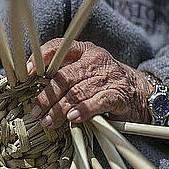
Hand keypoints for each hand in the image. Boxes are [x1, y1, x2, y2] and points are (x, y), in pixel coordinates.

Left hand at [27, 39, 153, 128]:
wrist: (139, 91)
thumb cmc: (103, 81)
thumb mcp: (84, 70)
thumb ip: (63, 73)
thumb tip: (32, 86)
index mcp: (84, 50)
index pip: (59, 47)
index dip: (42, 57)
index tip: (28, 72)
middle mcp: (95, 60)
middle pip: (65, 77)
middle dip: (47, 96)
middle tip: (36, 111)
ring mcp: (108, 77)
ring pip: (78, 92)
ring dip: (60, 109)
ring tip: (48, 121)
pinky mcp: (119, 95)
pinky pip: (98, 102)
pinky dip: (84, 110)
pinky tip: (73, 118)